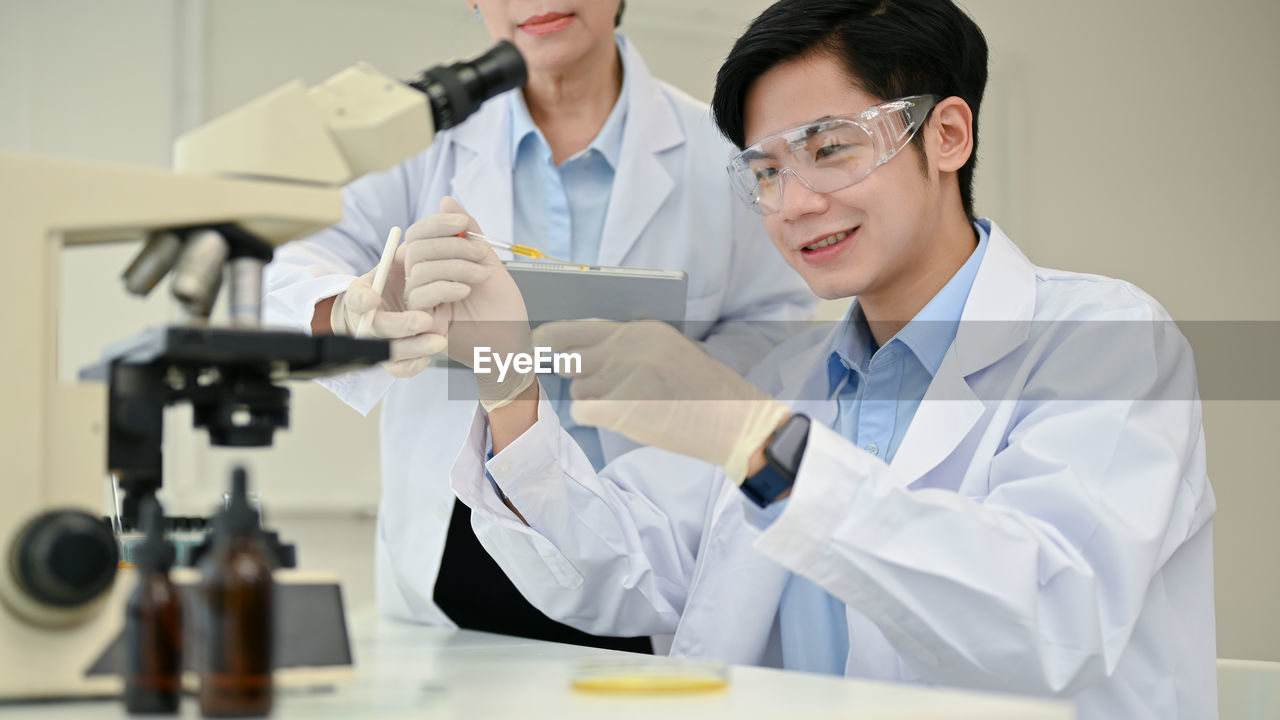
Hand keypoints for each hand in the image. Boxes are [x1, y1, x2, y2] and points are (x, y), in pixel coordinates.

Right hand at [328, 246, 443, 377]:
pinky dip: (413, 365)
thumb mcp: (394, 262)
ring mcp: (379, 343)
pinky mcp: (392, 361)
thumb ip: (406, 251)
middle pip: (378, 329)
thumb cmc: (391, 282)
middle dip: (400, 325)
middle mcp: (367, 322)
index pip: (356, 298)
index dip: (362, 299)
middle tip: (424, 320)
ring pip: (390, 354)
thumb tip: (421, 234)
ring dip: (414, 348)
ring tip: (440, 341)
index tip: (372, 297)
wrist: (381, 310)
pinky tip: (430, 356)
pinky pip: (399, 369)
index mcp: (363, 295)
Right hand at [402, 196, 533, 409]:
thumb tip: (447, 201)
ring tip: (481, 275)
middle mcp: (423, 282)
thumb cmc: (501, 307)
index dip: (437, 223)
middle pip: (415, 249)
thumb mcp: (488, 261)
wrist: (511, 343)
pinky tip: (466, 290)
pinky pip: (420, 294)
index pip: (419, 235)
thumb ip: (468, 233)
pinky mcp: (423, 322)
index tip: (463, 223)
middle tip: (481, 254)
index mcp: (436, 264)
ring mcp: (421, 302)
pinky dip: (445, 285)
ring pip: (418, 269)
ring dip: (455, 265)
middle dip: (450, 244)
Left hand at [533, 320, 789, 482]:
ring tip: (632, 406)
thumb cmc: (704, 394)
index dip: (555, 336)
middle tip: (552, 372)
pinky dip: (596, 418)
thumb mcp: (670, 354)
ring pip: (579, 388)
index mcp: (643, 330)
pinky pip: (584, 411)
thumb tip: (578, 356)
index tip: (536, 341)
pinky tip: (626, 419)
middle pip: (571, 355)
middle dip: (563, 368)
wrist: (735, 421)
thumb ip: (630, 349)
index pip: (584, 327)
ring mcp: (625, 374)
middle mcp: (630, 346)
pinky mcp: (623, 404)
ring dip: (594, 400)